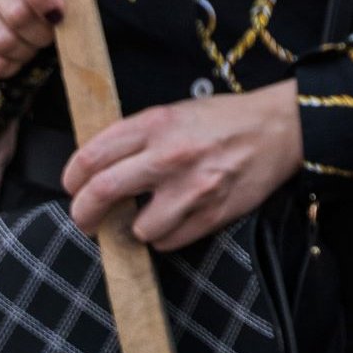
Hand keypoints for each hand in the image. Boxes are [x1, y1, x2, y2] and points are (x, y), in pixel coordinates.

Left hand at [63, 81, 302, 250]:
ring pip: (138, 229)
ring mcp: (192, 188)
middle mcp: (170, 155)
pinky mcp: (212, 214)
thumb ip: (138, 136)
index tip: (73, 186)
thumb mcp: (176, 111)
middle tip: (85, 219)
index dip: (73, 177)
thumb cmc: (226, 119)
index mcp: (156, 123)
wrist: (280, 128)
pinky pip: (169, 241)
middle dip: (84, 214)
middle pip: (103, 193)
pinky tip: (173, 219)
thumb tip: (99, 167)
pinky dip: (163, 236)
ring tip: (144, 217)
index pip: (92, 156)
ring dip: (133, 229)